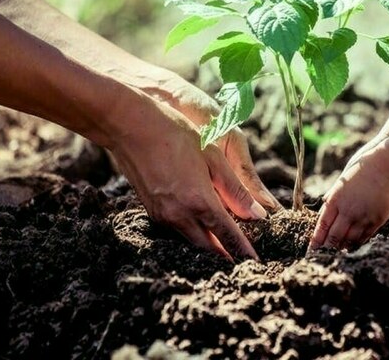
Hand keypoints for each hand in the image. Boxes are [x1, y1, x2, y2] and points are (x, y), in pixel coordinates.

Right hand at [107, 88, 272, 260]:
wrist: (131, 126)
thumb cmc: (177, 135)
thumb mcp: (214, 158)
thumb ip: (235, 190)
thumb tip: (257, 215)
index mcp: (199, 201)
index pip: (227, 236)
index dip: (243, 250)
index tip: (256, 262)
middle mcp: (179, 215)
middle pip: (209, 245)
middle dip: (227, 252)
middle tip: (244, 253)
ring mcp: (163, 215)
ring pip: (192, 239)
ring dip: (210, 243)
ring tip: (228, 242)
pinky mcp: (152, 210)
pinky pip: (178, 228)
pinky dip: (194, 231)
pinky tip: (204, 222)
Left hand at [309, 144, 388, 249]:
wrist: (386, 166)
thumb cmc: (361, 170)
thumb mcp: (341, 182)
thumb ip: (333, 197)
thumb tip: (324, 209)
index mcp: (335, 200)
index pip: (322, 226)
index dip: (316, 240)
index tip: (311, 250)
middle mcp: (347, 211)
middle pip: (334, 237)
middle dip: (327, 248)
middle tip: (323, 257)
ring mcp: (363, 216)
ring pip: (349, 239)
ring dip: (342, 247)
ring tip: (337, 253)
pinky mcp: (376, 219)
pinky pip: (364, 237)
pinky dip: (357, 243)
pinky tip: (353, 246)